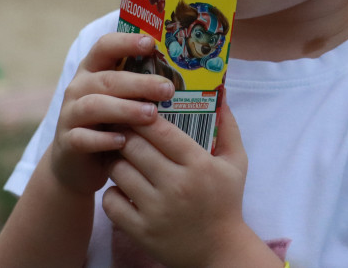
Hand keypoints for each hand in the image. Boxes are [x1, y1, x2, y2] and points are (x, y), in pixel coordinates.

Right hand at [50, 33, 176, 197]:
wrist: (77, 164)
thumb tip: (187, 78)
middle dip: (139, 83)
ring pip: (94, 106)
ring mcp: (70, 115)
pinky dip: (103, 139)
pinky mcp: (67, 142)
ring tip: (151, 115)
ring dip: (124, 109)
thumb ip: (142, 87)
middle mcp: (79, 88)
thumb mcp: (123, 101)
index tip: (151, 43)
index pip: (105, 46)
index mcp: (94, 70)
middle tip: (168, 89)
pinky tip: (123, 141)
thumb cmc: (110, 125)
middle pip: (108, 79)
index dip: (126, 42)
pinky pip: (83, 138)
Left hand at [103, 93, 273, 267]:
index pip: (160, 130)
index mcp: (198, 164)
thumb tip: (221, 95)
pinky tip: (122, 187)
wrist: (221, 251)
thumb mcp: (236, 163)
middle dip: (124, 133)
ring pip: (119, 171)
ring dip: (115, 160)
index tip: (136, 109)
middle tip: (120, 128)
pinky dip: (112, 191)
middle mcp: (176, 185)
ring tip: (120, 156)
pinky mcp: (141, 231)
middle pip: (134, 146)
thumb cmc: (226, 201)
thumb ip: (228, 127)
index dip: (142, 115)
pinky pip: (111, 201)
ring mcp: (156, 210)